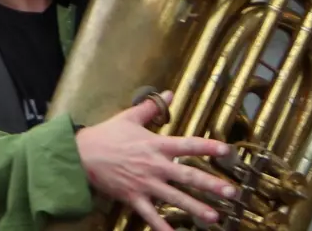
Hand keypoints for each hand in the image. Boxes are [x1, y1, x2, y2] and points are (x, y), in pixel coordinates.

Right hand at [75, 93, 236, 230]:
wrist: (80, 155)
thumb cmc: (106, 135)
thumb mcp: (129, 117)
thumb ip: (151, 107)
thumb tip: (170, 93)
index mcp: (155, 144)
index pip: (187, 144)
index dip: (207, 147)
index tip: (226, 150)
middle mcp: (154, 165)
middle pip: (187, 175)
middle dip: (210, 184)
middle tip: (231, 192)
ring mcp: (145, 183)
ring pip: (174, 197)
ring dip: (195, 208)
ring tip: (214, 217)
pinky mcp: (134, 197)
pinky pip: (150, 215)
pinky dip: (162, 227)